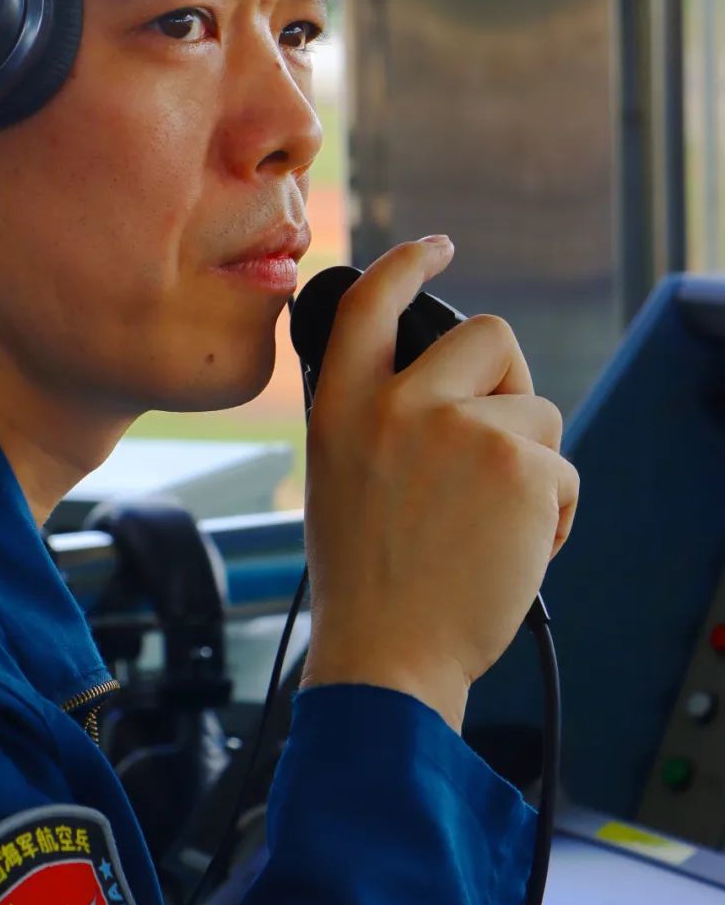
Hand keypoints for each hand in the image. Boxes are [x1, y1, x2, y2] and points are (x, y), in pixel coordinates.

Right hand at [299, 237, 578, 732]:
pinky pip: (564, 469)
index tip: (440, 248)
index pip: (371, 302)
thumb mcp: (339, 477)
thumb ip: (378, 418)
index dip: (410, 263)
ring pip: (539, 411)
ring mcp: (460, 430)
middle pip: (489, 336)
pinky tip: (516, 550)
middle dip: (510, 382)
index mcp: (342, 407)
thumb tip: (448, 388)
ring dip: (532, 465)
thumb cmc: (368, 581)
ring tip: (494, 524)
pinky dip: (555, 513)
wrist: (388, 655)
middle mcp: (397, 404)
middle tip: (501, 439)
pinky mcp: (520, 467)